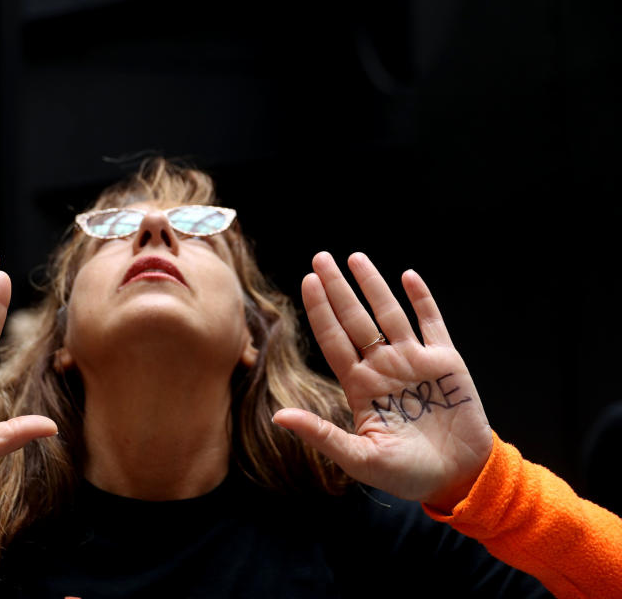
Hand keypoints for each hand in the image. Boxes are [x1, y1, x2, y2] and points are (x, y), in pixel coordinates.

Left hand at [273, 252, 492, 510]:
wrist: (458, 478)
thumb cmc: (405, 473)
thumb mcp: (359, 459)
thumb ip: (321, 434)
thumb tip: (277, 416)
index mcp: (360, 386)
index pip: (334, 340)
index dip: (321, 311)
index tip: (307, 281)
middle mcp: (383, 367)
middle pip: (355, 318)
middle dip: (338, 288)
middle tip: (320, 256)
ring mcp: (414, 361)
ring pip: (389, 313)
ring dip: (373, 285)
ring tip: (355, 257)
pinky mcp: (446, 362)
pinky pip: (432, 323)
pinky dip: (421, 299)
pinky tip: (408, 276)